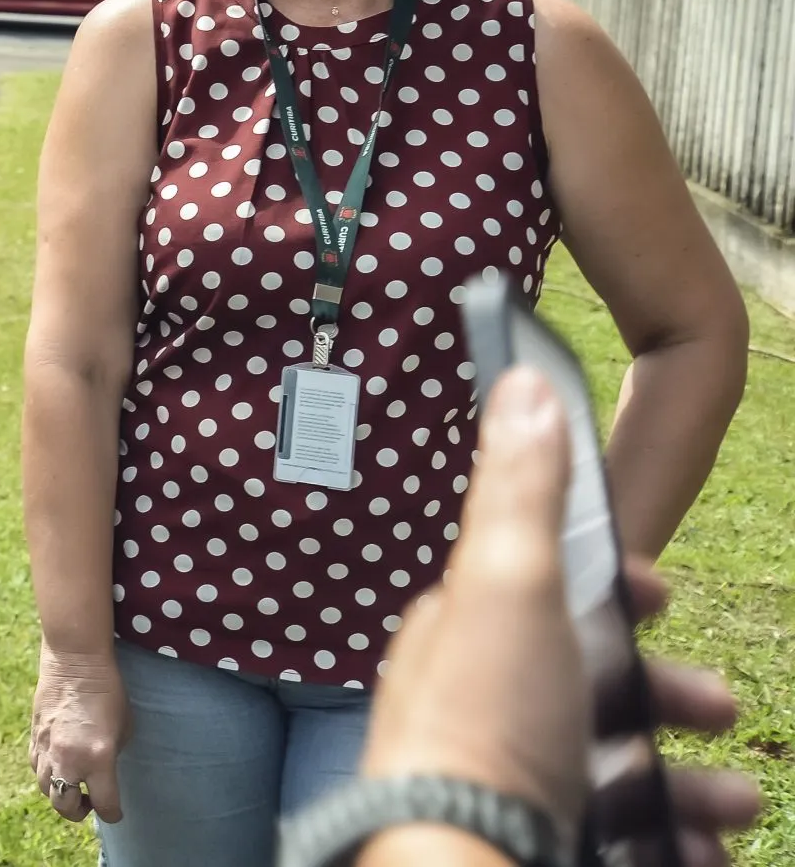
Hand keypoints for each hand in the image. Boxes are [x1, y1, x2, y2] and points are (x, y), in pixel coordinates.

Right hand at [31, 646, 128, 823]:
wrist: (75, 661)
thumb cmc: (108, 691)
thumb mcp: (122, 729)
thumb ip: (111, 758)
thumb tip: (103, 773)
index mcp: (98, 758)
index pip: (105, 805)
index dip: (113, 813)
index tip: (116, 811)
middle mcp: (69, 759)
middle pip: (65, 806)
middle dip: (79, 811)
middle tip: (89, 801)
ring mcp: (47, 749)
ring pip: (46, 789)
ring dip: (60, 793)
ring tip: (72, 784)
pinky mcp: (33, 737)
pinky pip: (36, 768)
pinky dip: (47, 774)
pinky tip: (58, 764)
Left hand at [361, 366, 759, 866]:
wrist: (465, 860)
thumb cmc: (488, 718)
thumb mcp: (507, 583)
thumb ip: (521, 491)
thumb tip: (520, 380)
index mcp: (464, 637)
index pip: (538, 594)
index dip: (607, 588)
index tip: (661, 594)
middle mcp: (479, 709)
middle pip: (591, 689)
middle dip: (670, 694)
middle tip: (723, 706)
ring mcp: (508, 783)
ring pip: (617, 771)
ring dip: (690, 782)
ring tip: (735, 803)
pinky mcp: (536, 842)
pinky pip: (617, 838)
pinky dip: (670, 841)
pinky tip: (700, 850)